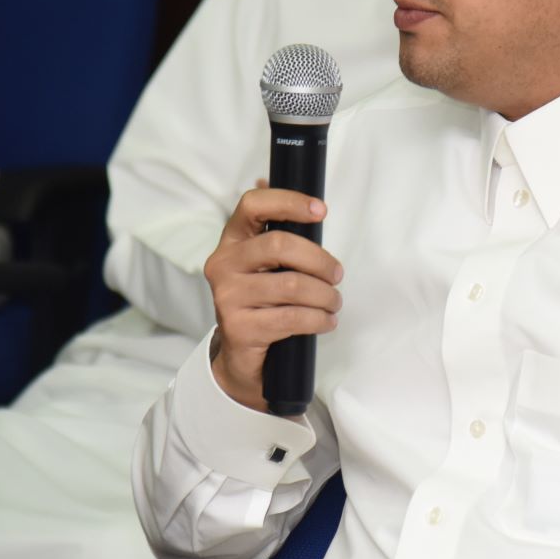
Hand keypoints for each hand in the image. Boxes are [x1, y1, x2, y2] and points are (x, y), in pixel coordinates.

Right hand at [204, 182, 341, 412]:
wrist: (242, 357)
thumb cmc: (263, 303)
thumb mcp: (267, 267)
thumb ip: (285, 240)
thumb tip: (314, 206)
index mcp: (232, 241)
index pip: (253, 205)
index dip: (289, 201)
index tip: (321, 211)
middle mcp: (223, 264)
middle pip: (279, 245)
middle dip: (319, 260)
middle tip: (336, 275)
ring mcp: (227, 297)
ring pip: (292, 285)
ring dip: (324, 295)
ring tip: (333, 303)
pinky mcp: (239, 327)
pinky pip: (292, 317)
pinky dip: (318, 319)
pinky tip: (325, 321)